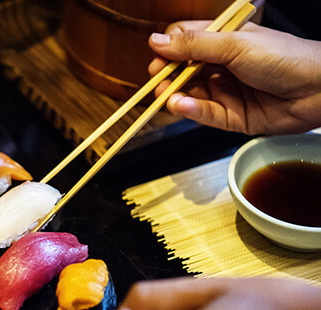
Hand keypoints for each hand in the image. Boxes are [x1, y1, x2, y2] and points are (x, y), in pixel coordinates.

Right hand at [148, 21, 320, 134]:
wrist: (320, 89)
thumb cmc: (285, 57)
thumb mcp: (234, 44)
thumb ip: (194, 44)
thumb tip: (156, 41)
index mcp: (223, 41)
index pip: (185, 42)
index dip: (169, 50)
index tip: (158, 58)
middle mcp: (222, 66)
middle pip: (182, 71)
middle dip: (168, 77)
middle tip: (158, 82)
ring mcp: (227, 92)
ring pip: (191, 95)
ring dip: (176, 96)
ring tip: (168, 96)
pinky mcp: (232, 117)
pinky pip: (205, 114)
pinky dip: (191, 111)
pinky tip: (180, 106)